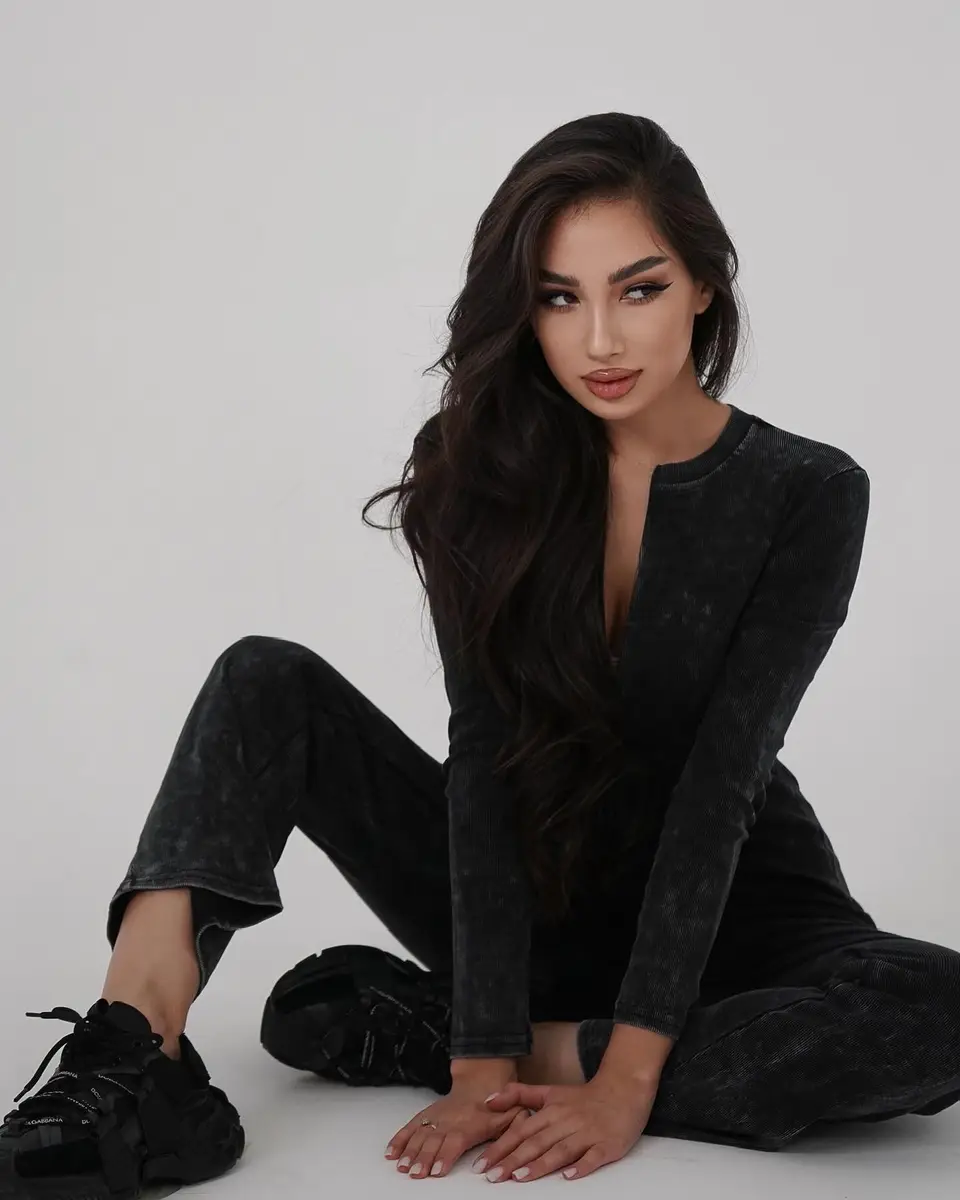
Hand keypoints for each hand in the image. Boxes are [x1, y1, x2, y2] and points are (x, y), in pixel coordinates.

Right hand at [384, 1078, 530, 1179]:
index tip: (437, 1169)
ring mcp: (436, 1118)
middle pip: (434, 1140)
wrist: (480, 1083)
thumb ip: (515, 1128)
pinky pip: (410, 1127)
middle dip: (423, 1158)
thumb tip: (513, 1144)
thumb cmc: (496, 1107)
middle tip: (415, 1173)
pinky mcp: (427, 1116)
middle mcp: (450, 1121)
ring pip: (420, 1135)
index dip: (445, 1155)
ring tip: (402, 1166)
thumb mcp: (512, 1115)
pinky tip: (391, 1152)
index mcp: (470, 1124)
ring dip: (409, 1151)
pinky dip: (399, 1139)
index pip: (455, 1140)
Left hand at [477, 1075, 656, 1181]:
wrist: (623, 1089)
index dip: (500, 1147)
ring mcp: (587, 1133)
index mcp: (551, 1110)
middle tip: (492, 1176)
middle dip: (512, 1160)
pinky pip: (593, 1157)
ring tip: (519, 1177)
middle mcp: (566, 1121)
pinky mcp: (607, 1144)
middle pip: (536, 1142)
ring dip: (540, 1164)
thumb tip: (488, 1100)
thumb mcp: (550, 1091)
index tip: (482, 1164)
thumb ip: (519, 1094)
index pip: (521, 1131)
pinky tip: (568, 1176)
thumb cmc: (583, 1097)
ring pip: (561, 1150)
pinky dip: (581, 1166)